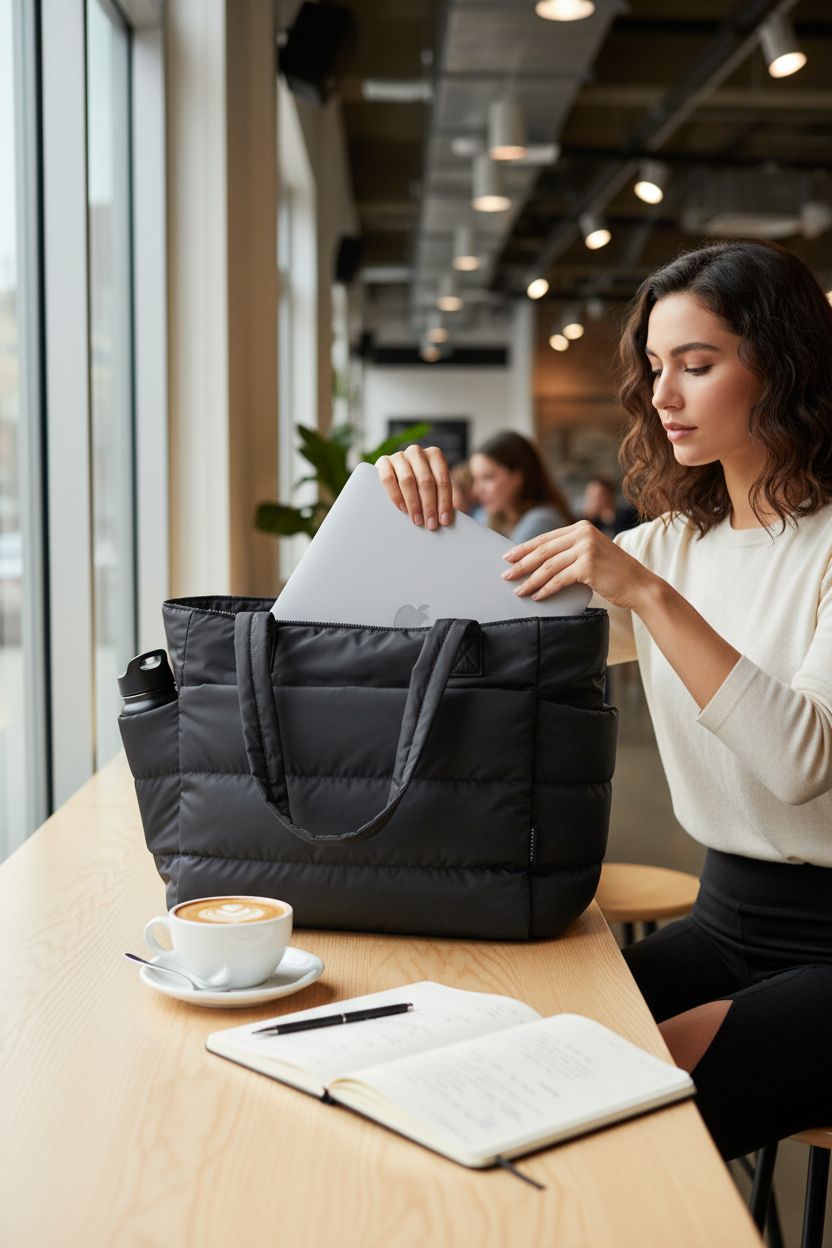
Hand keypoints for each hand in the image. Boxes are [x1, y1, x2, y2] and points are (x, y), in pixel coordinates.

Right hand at [376, 446, 453, 529]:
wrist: (395, 475)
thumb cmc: (419, 486)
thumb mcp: (432, 488)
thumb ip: (438, 498)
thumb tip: (445, 519)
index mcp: (434, 455)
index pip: (442, 480)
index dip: (444, 502)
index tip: (444, 520)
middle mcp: (417, 452)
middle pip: (425, 481)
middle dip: (429, 505)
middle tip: (430, 524)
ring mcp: (399, 456)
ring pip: (408, 480)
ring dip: (413, 503)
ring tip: (417, 520)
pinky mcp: (383, 462)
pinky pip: (388, 479)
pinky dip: (396, 495)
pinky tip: (402, 508)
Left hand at [502, 519, 657, 612]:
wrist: (640, 585)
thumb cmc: (614, 573)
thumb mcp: (592, 553)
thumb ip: (571, 551)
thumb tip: (539, 561)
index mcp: (581, 527)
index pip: (546, 538)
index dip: (525, 548)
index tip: (508, 556)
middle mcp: (583, 534)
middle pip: (543, 551)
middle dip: (521, 564)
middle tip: (506, 575)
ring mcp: (585, 549)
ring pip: (548, 567)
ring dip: (530, 580)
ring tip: (518, 591)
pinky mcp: (587, 566)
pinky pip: (558, 580)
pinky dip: (545, 589)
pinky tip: (536, 596)